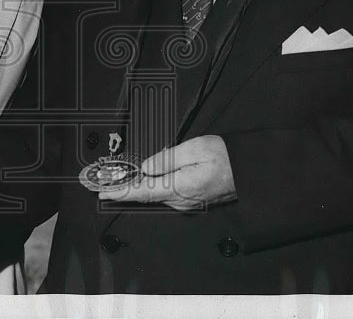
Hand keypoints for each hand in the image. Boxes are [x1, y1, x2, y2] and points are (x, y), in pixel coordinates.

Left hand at [98, 135, 237, 210]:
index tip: (103, 192)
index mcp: (180, 187)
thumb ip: (167, 159)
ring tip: (119, 181)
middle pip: (146, 195)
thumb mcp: (194, 148)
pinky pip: (166, 194)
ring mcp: (186, 203)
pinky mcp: (191, 200)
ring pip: (155, 194)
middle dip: (124, 189)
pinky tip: (144, 181)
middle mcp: (181, 200)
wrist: (249, 171)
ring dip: (137, 188)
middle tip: (105, 184)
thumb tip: (146, 168)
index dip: (120, 192)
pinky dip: (151, 188)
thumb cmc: (225, 157)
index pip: (143, 191)